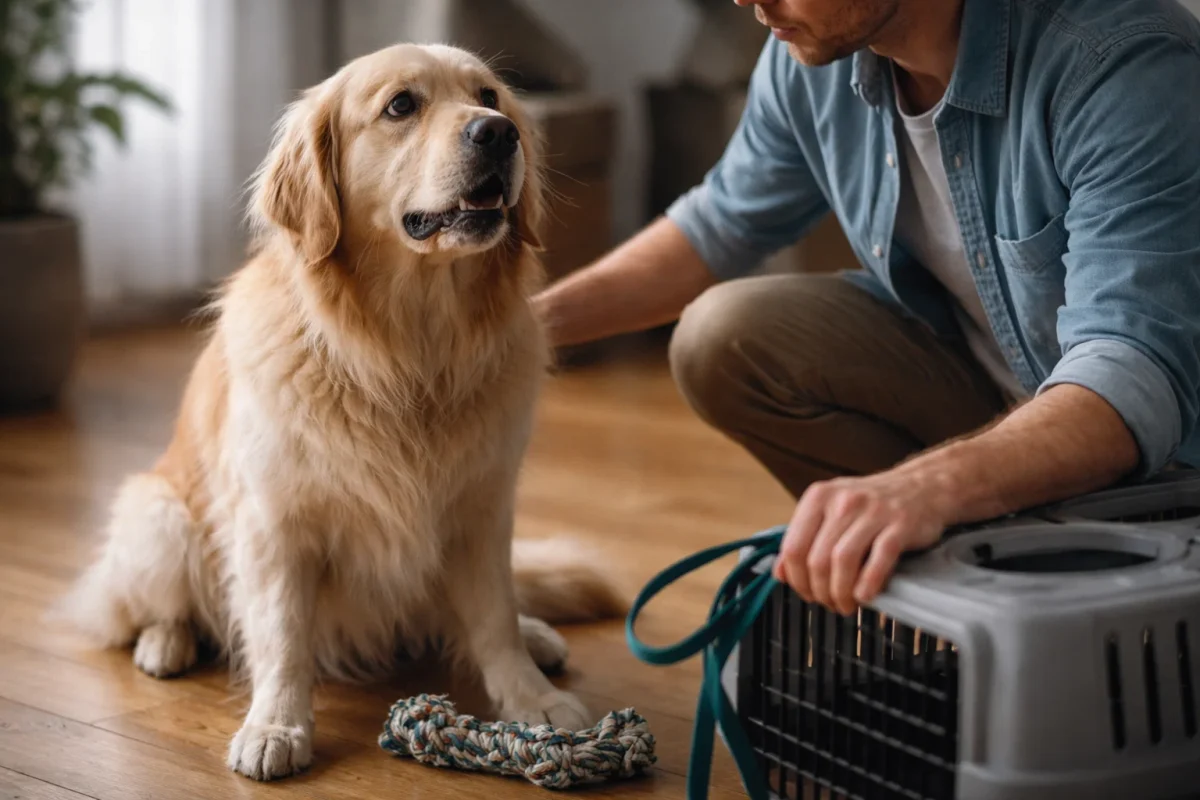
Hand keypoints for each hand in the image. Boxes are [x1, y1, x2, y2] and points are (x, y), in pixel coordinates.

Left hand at [772, 467, 955, 614]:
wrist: (922, 486)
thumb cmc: (871, 506)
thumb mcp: (831, 511)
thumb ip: (803, 539)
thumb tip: (780, 574)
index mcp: (818, 497)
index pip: (793, 547)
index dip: (797, 580)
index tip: (807, 594)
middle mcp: (842, 501)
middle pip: (817, 559)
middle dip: (820, 592)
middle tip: (829, 604)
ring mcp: (873, 511)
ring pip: (843, 561)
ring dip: (841, 593)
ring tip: (846, 605)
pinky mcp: (900, 524)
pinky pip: (878, 560)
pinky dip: (868, 584)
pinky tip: (866, 596)